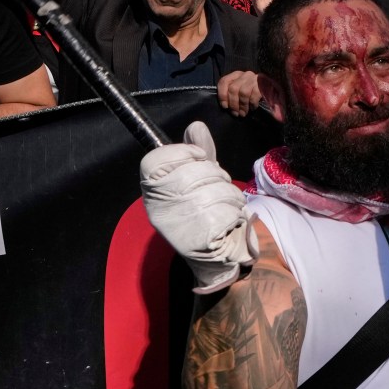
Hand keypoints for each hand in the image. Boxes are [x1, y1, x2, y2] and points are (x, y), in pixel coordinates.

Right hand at [138, 119, 253, 292]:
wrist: (217, 260)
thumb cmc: (206, 215)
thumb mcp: (199, 181)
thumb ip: (197, 154)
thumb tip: (195, 127)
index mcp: (152, 193)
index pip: (156, 159)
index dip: (184, 153)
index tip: (198, 160)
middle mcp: (158, 208)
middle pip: (193, 170)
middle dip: (216, 175)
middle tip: (219, 189)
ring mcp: (177, 224)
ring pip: (214, 189)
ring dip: (231, 195)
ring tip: (226, 207)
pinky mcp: (199, 239)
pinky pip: (226, 209)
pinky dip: (236, 214)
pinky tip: (230, 223)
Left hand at [217, 70, 264, 116]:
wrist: (271, 87)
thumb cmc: (252, 91)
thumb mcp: (240, 90)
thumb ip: (232, 94)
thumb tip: (225, 106)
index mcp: (236, 75)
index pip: (224, 81)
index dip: (222, 95)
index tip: (225, 106)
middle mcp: (244, 75)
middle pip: (233, 88)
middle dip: (233, 103)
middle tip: (235, 113)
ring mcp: (254, 78)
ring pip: (243, 92)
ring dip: (242, 105)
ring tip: (243, 113)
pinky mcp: (262, 84)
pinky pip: (254, 95)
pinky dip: (252, 104)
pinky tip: (252, 108)